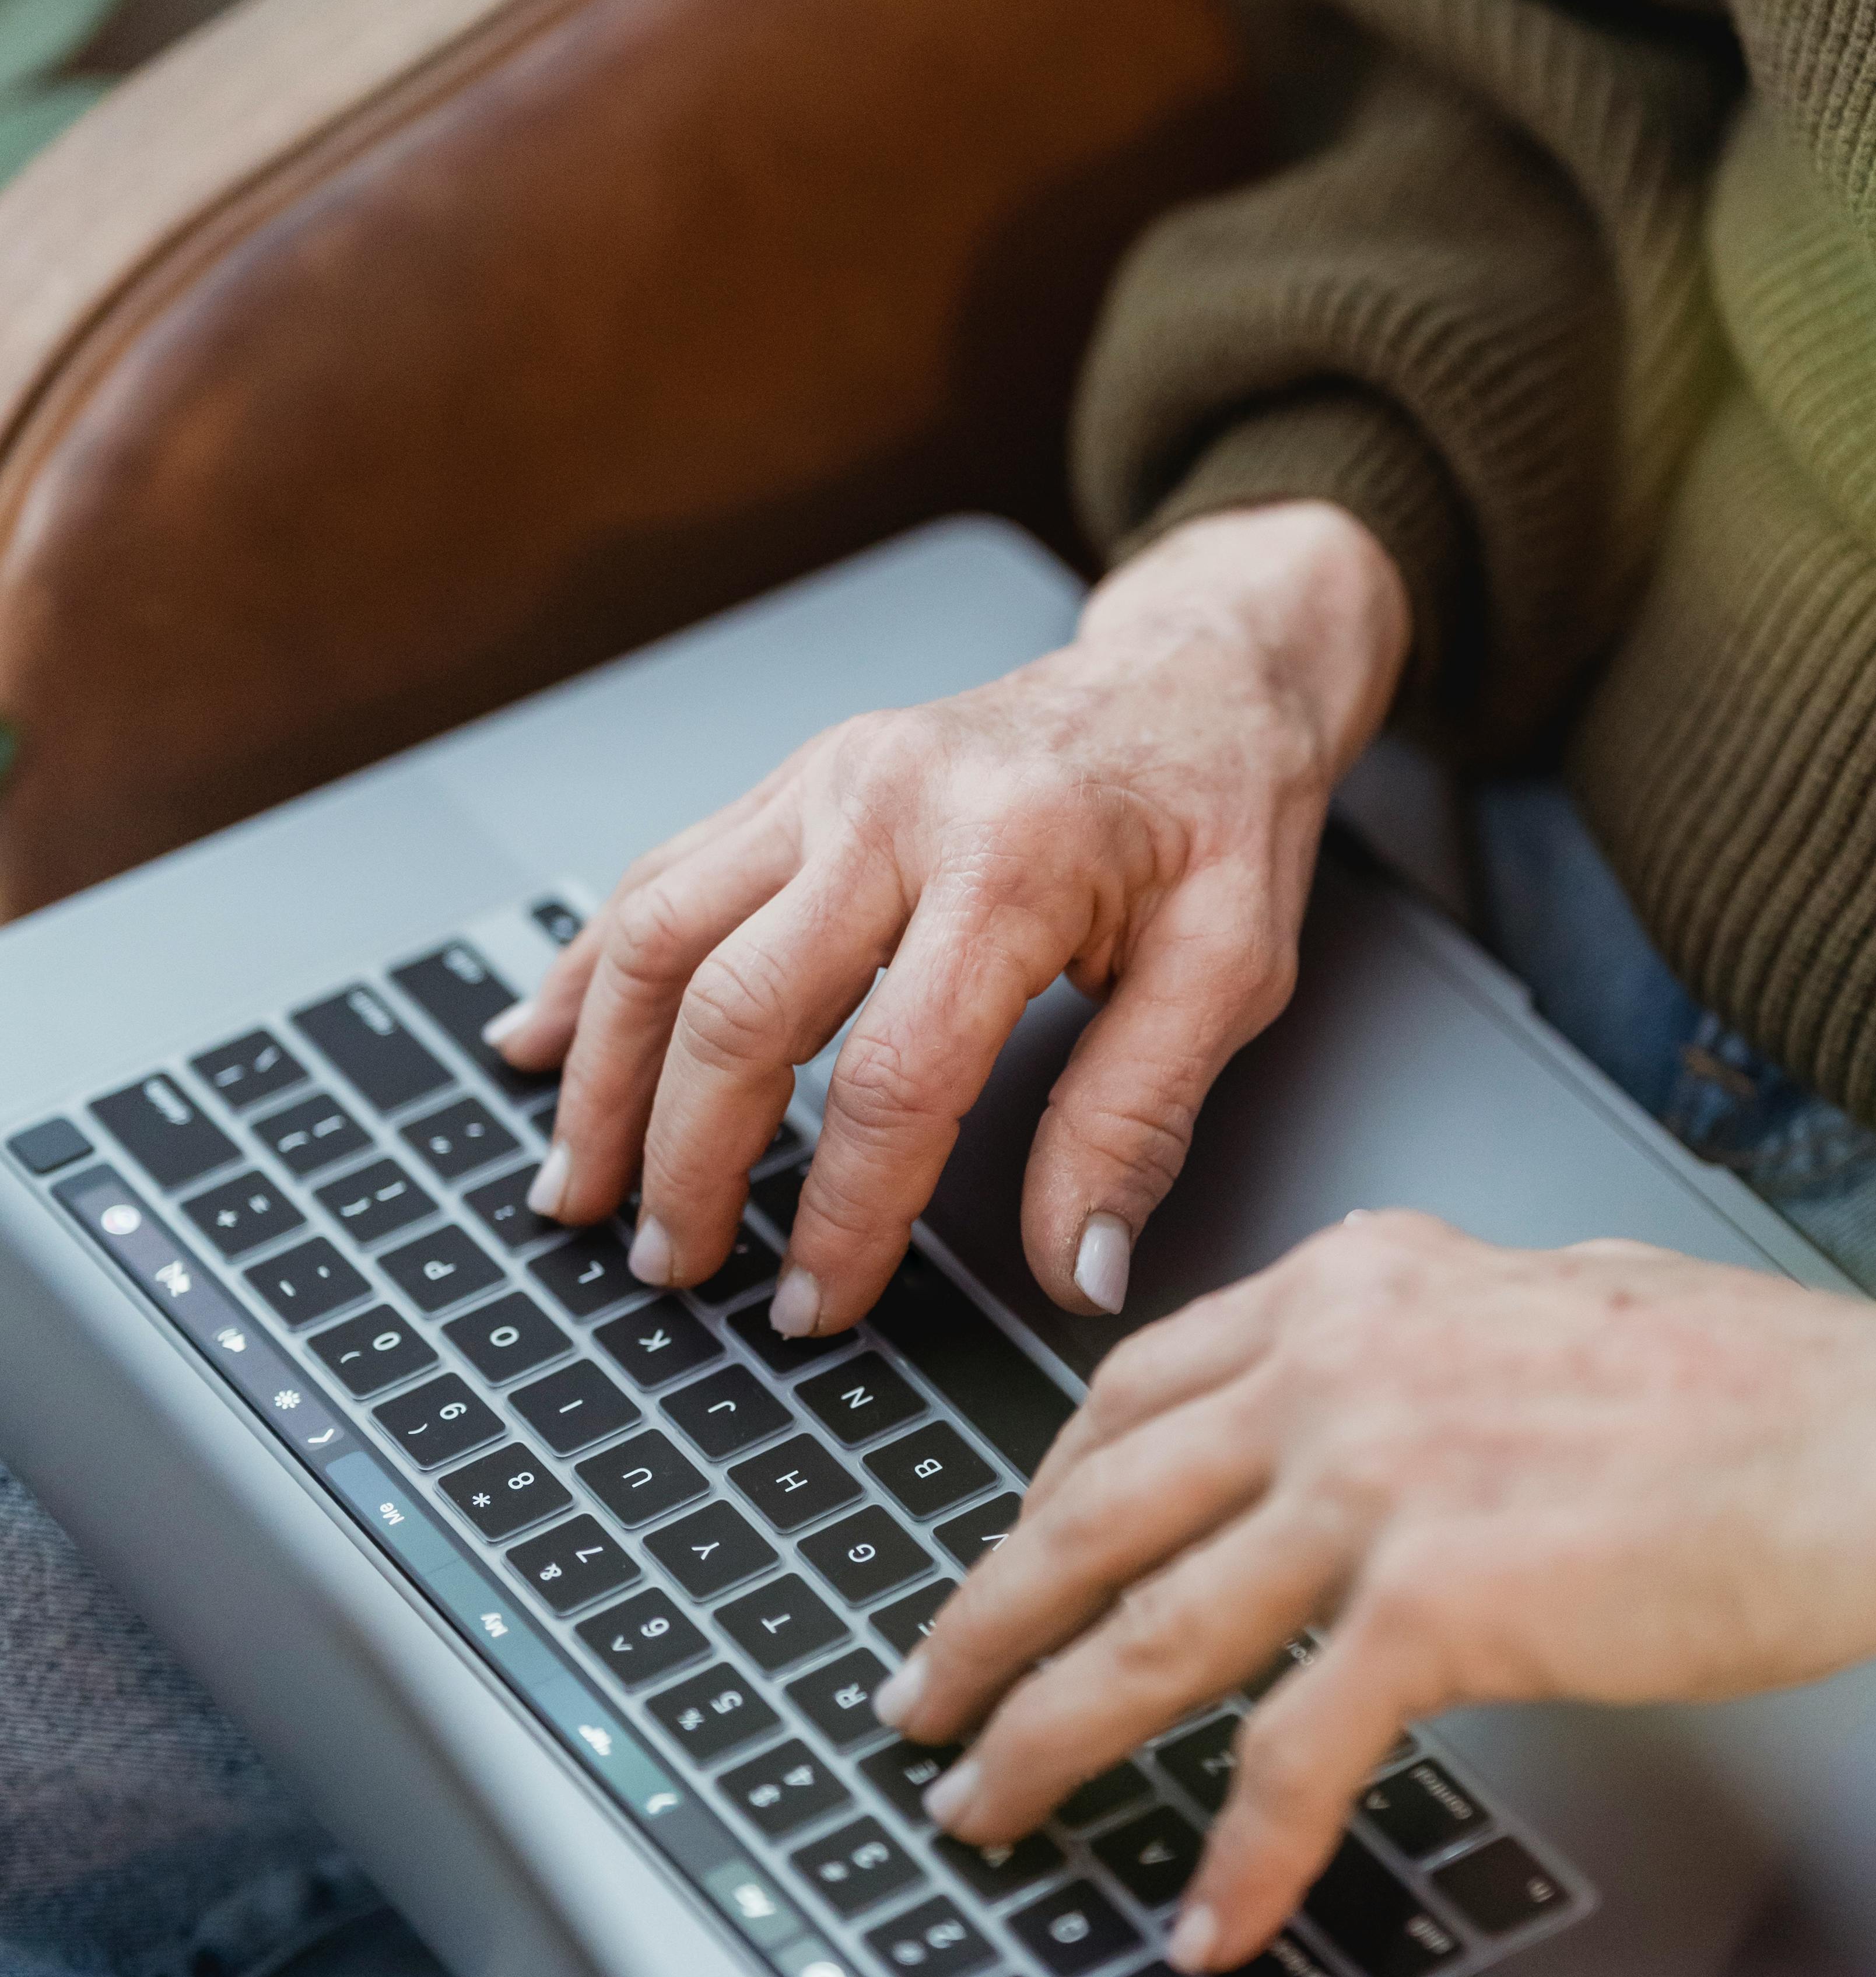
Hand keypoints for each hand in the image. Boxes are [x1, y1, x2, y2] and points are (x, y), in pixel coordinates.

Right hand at [484, 503, 1410, 1334]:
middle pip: (739, 1005)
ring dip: (605, 1072)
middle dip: (688, 1158)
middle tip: (674, 1267)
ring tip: (578, 1188)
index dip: (843, 1211)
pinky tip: (541, 1040)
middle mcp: (895, 804)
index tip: (815, 1305)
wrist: (1199, 671)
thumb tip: (1078, 1269)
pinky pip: (664, 874)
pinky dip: (593, 968)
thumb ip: (1140, 1121)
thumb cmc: (1220, 813)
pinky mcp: (797, 778)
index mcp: (1014, 858)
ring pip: (663, 932)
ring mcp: (828, 778)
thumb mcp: (1233, 970)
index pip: (892, 1075)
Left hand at [877, 1215, 1875, 1968]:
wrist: (1873, 1443)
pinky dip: (1238, 1853)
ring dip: (1045, 1735)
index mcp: (1361, 1281)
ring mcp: (1374, 1480)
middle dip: (986, 1615)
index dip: (1048, 1486)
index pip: (1141, 1387)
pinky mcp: (1436, 1603)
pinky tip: (1207, 1916)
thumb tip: (1370, 1390)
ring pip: (1147, 1632)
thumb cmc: (1755, 1385)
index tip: (1007, 1547)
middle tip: (920, 1692)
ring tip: (983, 1808)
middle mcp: (1339, 1363)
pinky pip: (1290, 1754)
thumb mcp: (1548, 1297)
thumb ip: (1427, 1334)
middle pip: (1096, 1507)